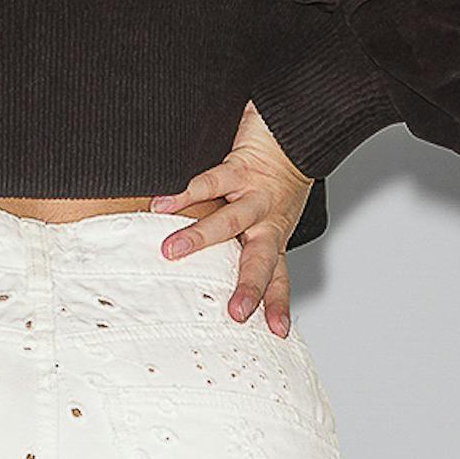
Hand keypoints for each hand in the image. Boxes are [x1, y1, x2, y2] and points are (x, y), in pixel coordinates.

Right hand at [150, 104, 314, 335]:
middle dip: (248, 287)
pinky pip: (210, 181)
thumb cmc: (277, 170)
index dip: (277, 305)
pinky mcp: (241, 167)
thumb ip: (241, 240)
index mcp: (272, 235)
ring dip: (199, 236)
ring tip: (171, 251)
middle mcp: (266, 220)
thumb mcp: (266, 212)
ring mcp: (254, 194)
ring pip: (230, 221)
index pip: (277, 277)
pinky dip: (183, 192)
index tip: (277, 333)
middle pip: (259, 260)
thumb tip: (201, 273)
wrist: (297, 125)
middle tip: (235, 314)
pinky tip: (161, 204)